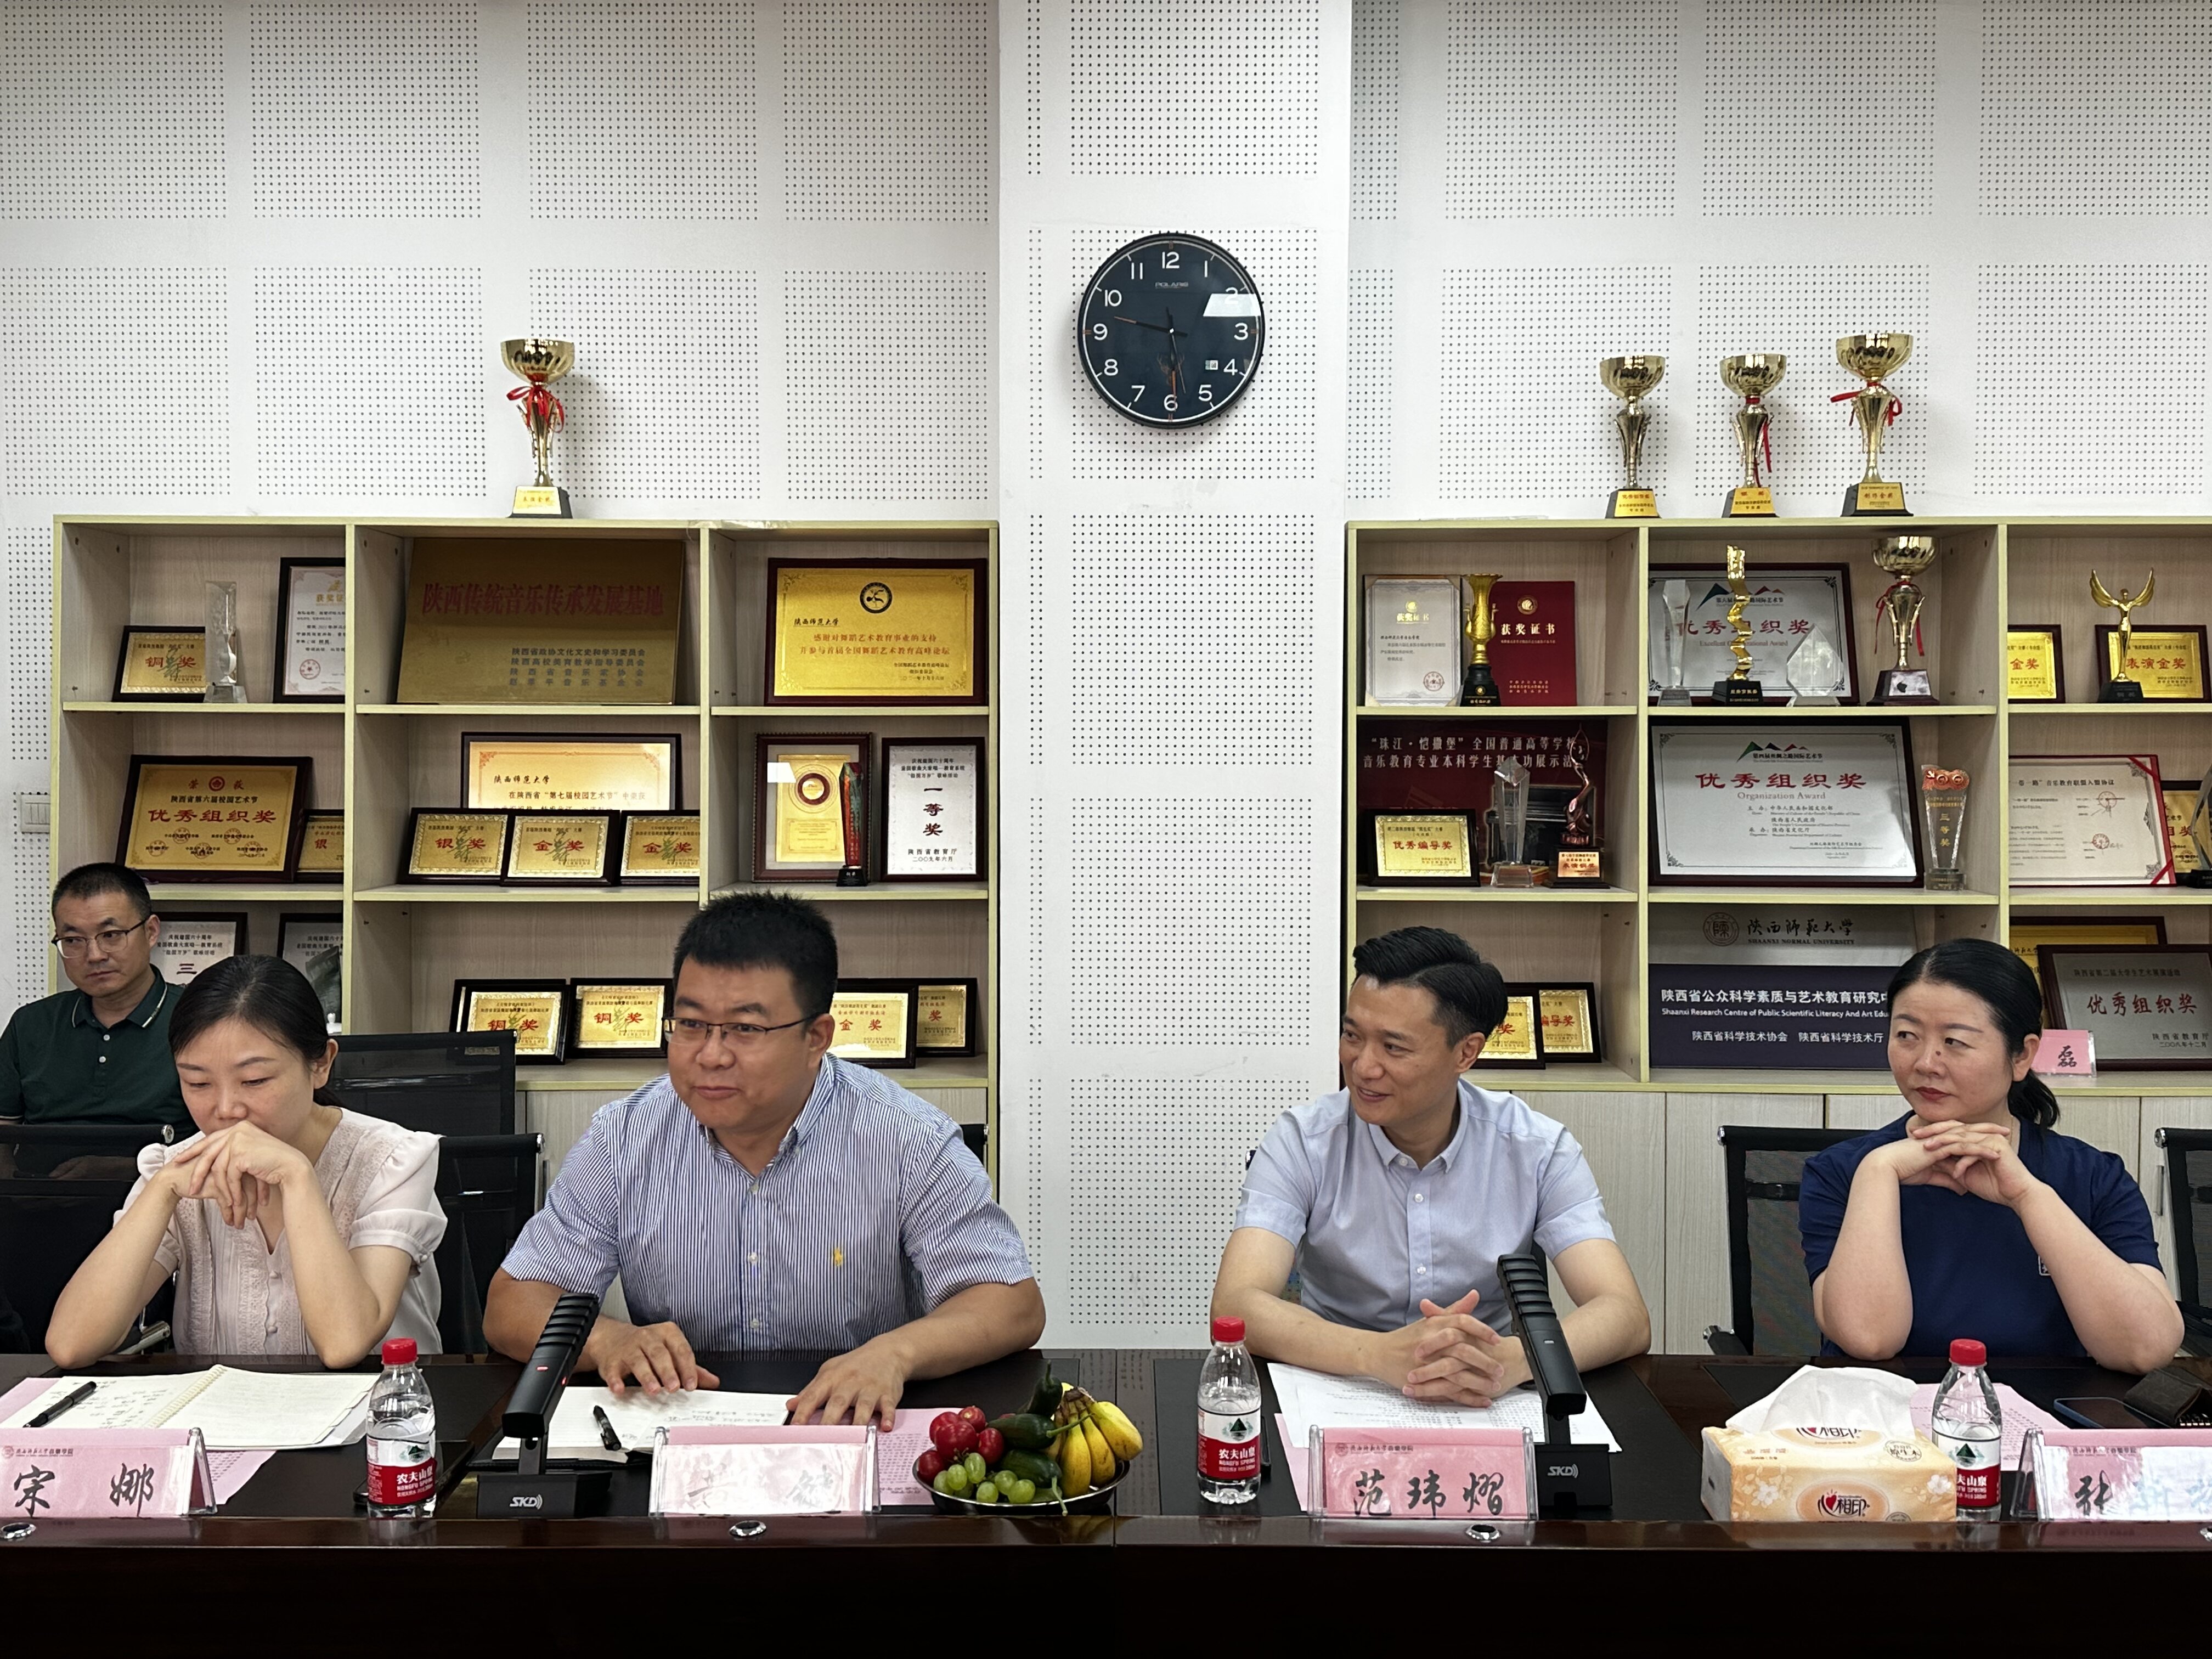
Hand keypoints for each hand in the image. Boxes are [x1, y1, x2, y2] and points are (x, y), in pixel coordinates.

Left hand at [165, 1122, 311, 1230]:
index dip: (193, 1151)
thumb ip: (233, 1152)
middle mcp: (238, 1129)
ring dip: (222, 1188)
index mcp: (239, 1127)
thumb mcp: (250, 1154)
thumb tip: (213, 1159)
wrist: (292, 1168)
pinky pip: (229, 1175)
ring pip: (218, 1168)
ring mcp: (239, 1139)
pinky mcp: (241, 1152)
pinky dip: (232, 1190)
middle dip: (197, 1172)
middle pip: (209, 1153)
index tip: (179, 1160)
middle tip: (190, 1187)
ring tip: (223, 1203)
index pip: (210, 1140)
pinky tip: (235, 1201)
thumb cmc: (274, 1164)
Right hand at [584, 1318, 720, 1397]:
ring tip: (653, 1390)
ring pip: (638, 1360)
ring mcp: (629, 1348)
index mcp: (667, 1334)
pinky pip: (613, 1370)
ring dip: (646, 1376)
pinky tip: (620, 1389)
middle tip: (674, 1387)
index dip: (687, 1368)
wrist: (612, 1338)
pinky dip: (616, 1380)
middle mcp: (648, 1338)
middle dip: (668, 1371)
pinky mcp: (612, 1360)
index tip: (691, 1384)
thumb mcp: (671, 1351)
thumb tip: (713, 1382)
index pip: (681, 1350)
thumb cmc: (647, 1347)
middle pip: (660, 1354)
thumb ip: (690, 1367)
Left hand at [786, 1337, 908, 1426]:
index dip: (803, 1412)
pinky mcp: (887, 1394)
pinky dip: (887, 1416)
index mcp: (832, 1378)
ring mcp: (870, 1388)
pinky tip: (885, 1426)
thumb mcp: (830, 1371)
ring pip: (863, 1406)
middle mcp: (850, 1383)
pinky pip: (887, 1406)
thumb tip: (792, 1405)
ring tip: (853, 1437)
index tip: (795, 1427)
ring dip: (858, 1421)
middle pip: (838, 1403)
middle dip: (829, 1421)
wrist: (887, 1352)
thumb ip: (810, 1390)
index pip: (814, 1396)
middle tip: (821, 1439)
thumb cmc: (855, 1364)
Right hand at [1364, 1290, 1511, 1404]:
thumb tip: (1475, 1295)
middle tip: (1500, 1369)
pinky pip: (1450, 1392)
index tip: (1497, 1340)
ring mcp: (1426, 1364)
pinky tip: (1482, 1401)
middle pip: (1463, 1351)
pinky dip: (1468, 1398)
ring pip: (1458, 1374)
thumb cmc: (1407, 1337)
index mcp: (1434, 1325)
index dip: (1482, 1331)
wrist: (1379, 1354)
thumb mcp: (1430, 1321)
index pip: (1463, 1323)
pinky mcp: (1423, 1382)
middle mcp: (1431, 1343)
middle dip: (1485, 1362)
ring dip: (1479, 1382)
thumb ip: (1454, 1310)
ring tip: (1495, 1387)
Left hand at [1905, 1117, 2041, 1207]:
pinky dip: (1962, 1162)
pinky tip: (1954, 1173)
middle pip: (1953, 1129)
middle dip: (1933, 1132)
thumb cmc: (1994, 1186)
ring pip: (1961, 1137)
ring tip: (1927, 1149)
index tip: (1912, 1138)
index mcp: (1975, 1139)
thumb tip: (1931, 1159)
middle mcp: (1982, 1136)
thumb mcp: (1964, 1175)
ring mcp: (1990, 1139)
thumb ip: (1949, 1164)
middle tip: (1915, 1136)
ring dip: (1943, 1143)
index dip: (1931, 1133)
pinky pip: (1973, 1151)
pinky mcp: (1996, 1147)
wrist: (2016, 1195)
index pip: (1950, 1131)